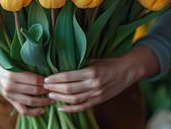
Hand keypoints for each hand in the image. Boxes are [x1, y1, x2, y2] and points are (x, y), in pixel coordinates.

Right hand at [0, 61, 52, 115]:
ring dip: (44, 101)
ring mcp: (10, 96)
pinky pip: (23, 110)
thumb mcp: (14, 64)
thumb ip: (27, 68)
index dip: (45, 81)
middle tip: (56, 89)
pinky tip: (43, 110)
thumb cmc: (6, 65)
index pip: (34, 80)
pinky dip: (34, 112)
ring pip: (31, 101)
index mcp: (12, 75)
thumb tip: (47, 72)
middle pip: (34, 91)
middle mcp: (11, 87)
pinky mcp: (11, 102)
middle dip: (47, 90)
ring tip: (53, 99)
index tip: (53, 80)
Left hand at [43, 46, 158, 112]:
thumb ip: (80, 64)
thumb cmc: (109, 63)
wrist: (126, 71)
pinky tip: (61, 107)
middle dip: (54, 88)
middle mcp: (93, 84)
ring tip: (50, 95)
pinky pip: (82, 107)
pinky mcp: (98, 101)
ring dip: (60, 98)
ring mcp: (96, 94)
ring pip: (74, 100)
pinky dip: (70, 109)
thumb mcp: (94, 60)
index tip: (46, 78)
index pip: (68, 76)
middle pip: (69, 89)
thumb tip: (62, 64)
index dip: (55, 78)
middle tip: (44, 87)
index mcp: (91, 72)